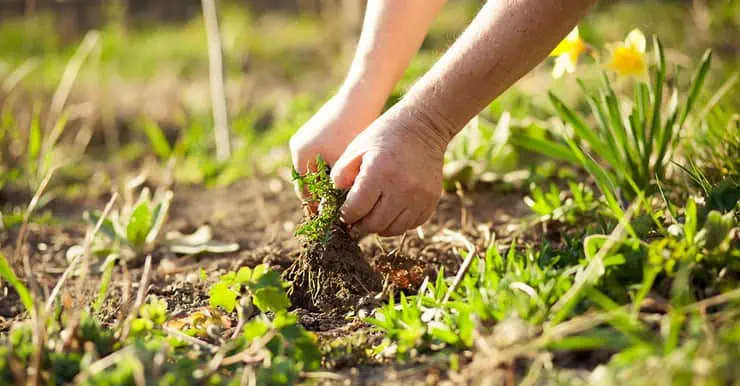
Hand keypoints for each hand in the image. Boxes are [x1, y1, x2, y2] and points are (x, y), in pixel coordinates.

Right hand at [289, 89, 382, 205]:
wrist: (360, 97)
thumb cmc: (352, 130)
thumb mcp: (343, 164)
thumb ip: (333, 188)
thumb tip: (329, 213)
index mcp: (301, 154)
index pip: (304, 191)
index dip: (316, 207)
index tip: (329, 221)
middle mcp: (299, 146)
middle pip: (308, 180)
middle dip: (321, 195)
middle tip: (337, 212)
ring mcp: (308, 137)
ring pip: (317, 169)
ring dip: (328, 182)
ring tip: (345, 196)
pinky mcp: (320, 132)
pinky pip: (323, 157)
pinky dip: (332, 168)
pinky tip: (349, 175)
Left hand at [330, 104, 449, 235]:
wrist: (423, 126)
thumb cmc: (385, 135)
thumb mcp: (356, 148)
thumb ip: (341, 174)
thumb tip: (333, 200)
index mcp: (379, 173)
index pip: (356, 210)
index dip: (345, 215)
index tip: (343, 213)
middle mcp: (401, 188)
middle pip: (374, 224)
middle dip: (360, 225)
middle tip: (355, 219)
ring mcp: (419, 197)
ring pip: (393, 230)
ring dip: (379, 227)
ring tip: (372, 216)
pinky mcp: (431, 201)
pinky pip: (411, 225)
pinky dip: (398, 223)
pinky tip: (390, 211)